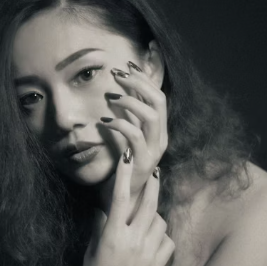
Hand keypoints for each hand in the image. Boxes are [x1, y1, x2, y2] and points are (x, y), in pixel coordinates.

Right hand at [77, 150, 174, 265]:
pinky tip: (153, 239)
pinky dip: (162, 236)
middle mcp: (133, 242)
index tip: (128, 157)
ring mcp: (149, 254)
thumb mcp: (91, 251)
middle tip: (155, 171)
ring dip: (155, 214)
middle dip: (153, 184)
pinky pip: (167, 241)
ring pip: (161, 221)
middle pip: (149, 204)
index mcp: (113, 236)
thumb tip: (102, 209)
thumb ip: (99, 227)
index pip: (120, 198)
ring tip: (147, 214)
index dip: (125, 174)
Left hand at [101, 60, 168, 203]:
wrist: (123, 200)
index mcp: (159, 130)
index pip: (159, 95)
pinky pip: (134, 136)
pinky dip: (119, 124)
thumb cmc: (122, 167)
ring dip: (130, 101)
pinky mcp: (142, 163)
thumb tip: (119, 87)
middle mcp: (161, 139)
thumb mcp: (125, 136)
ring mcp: (154, 151)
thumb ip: (127, 116)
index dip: (145, 77)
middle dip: (138, 83)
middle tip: (117, 75)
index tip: (127, 64)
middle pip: (159, 100)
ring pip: (151, 116)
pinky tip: (105, 121)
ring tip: (110, 97)